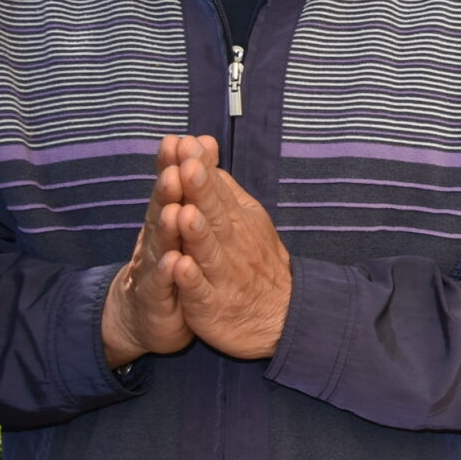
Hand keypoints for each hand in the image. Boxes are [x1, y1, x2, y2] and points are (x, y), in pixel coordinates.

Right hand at [100, 134, 199, 367]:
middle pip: (162, 211)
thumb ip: (191, 185)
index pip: (173, 189)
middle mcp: (156, 239)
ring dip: (168, 229)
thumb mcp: (181, 222)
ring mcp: (153, 269)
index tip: (183, 141)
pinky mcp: (157, 298)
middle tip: (177, 168)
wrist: (144, 317)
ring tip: (176, 211)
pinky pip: (163, 285)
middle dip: (169, 190)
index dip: (177, 167)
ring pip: (160, 246)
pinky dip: (169, 274)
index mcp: (168, 220)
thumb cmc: (168, 261)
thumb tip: (202, 143)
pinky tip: (174, 262)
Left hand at [169, 144, 292, 360]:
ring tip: (184, 212)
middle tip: (187, 166)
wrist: (280, 316)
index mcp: (236, 220)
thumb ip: (221, 185)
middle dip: (200, 191)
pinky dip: (191, 279)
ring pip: (207, 250)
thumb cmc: (255, 262)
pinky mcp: (212, 304)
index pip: (216, 189)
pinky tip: (180, 267)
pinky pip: (201, 291)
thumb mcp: (245, 218)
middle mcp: (232, 243)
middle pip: (213, 214)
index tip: (186, 143)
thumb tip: (203, 146)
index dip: (200, 168)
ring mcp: (222, 274)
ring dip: (196, 232)